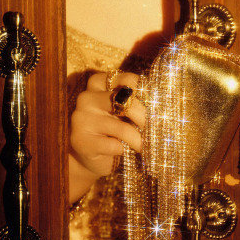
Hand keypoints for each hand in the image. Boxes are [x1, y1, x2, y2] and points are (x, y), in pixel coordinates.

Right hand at [69, 71, 145, 201]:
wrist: (93, 159)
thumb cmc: (114, 131)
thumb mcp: (123, 112)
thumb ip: (133, 103)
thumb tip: (159, 108)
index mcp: (97, 83)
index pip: (127, 79)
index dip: (145, 93)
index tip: (155, 106)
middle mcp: (87, 97)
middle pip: (126, 101)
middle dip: (144, 118)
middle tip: (155, 130)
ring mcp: (81, 118)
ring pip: (122, 128)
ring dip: (138, 140)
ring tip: (144, 147)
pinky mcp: (80, 140)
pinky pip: (112, 145)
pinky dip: (122, 150)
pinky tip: (121, 152)